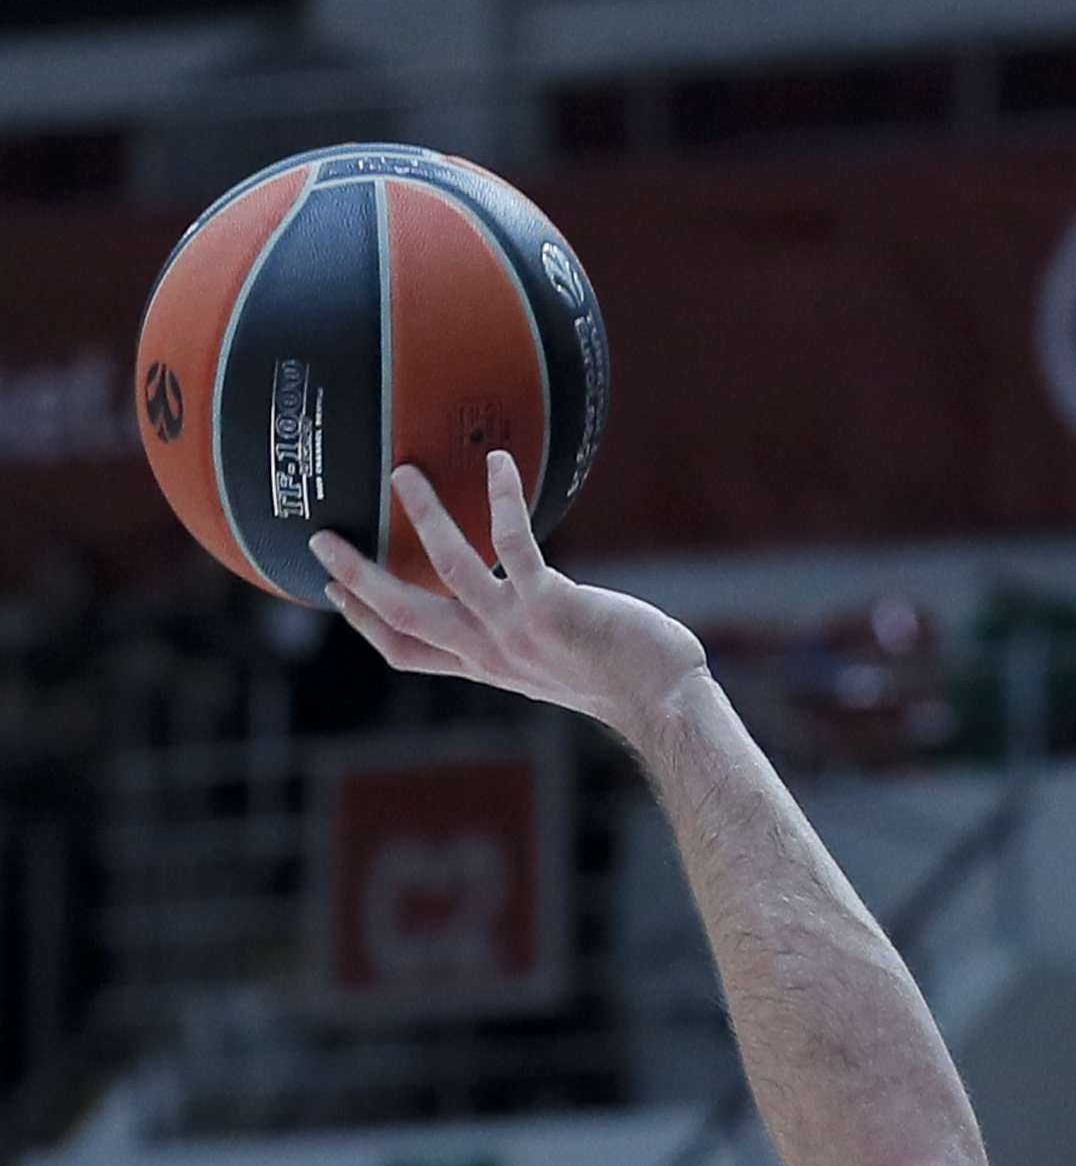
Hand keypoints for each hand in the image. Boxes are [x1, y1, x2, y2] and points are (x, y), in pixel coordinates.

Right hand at [310, 454, 704, 730]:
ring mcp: (516, 629)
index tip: (333, 591)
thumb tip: (513, 601)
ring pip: (446, 570)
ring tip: (402, 473)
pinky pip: (515, 544)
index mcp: (486, 665)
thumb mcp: (552, 663)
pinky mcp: (551, 607)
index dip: (364, 621)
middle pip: (402, 613)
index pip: (405, 650)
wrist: (664, 702)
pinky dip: (503, 499)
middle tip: (319, 535)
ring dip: (424, 519)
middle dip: (358, 574)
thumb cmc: (620, 676)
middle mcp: (491, 651)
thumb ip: (520, 636)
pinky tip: (499, 463)